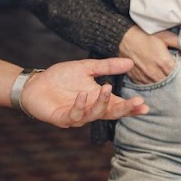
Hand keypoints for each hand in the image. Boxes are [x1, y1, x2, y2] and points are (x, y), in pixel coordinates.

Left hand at [19, 59, 147, 126]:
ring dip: (102, 103)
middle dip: (125, 109)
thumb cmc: (61, 78)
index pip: (118, 105)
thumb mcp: (87, 68)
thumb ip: (108, 67)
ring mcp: (77, 116)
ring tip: (106, 87)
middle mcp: (90, 110)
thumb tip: (131, 62)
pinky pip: (74, 115)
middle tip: (138, 103)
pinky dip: (80, 105)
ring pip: (94, 115)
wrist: (35, 83)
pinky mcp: (62, 118)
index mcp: (98, 99)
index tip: (145, 106)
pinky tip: (82, 94)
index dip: (132, 107)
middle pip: (111, 113)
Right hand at [118, 26, 180, 84]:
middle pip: (171, 83)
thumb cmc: (145, 35)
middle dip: (176, 81)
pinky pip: (149, 87)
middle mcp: (155, 73)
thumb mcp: (165, 36)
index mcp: (164, 63)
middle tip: (180, 79)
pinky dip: (154, 84)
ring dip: (165, 84)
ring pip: (160, 87)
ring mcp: (145, 78)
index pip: (180, 75)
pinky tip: (157, 80)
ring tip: (168, 79)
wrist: (123, 38)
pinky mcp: (137, 80)